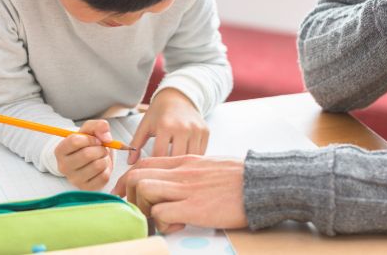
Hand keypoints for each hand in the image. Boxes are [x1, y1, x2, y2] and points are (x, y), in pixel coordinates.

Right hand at [54, 119, 112, 189]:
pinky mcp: (86, 188)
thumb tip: (107, 138)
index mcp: (60, 150)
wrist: (91, 159)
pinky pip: (104, 177)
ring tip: (101, 157)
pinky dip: (107, 169)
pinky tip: (102, 167)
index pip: (75, 141)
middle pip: (87, 154)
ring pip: (98, 166)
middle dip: (100, 148)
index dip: (91, 138)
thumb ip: (99, 126)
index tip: (95, 139)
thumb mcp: (90, 129)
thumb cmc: (88, 143)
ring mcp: (74, 179)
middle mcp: (63, 167)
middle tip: (101, 148)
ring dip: (105, 158)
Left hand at [112, 155, 246, 232]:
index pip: (145, 162)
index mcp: (186, 161)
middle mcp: (181, 172)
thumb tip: (180, 185)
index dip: (128, 179)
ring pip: (143, 190)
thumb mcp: (211, 166)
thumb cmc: (241, 178)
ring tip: (158, 218)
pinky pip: (161, 213)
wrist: (262, 183)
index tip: (125, 194)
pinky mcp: (194, 208)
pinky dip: (161, 223)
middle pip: (137, 175)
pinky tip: (176, 226)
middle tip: (140, 211)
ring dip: (144, 208)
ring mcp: (187, 189)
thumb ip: (192, 173)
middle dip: (130, 195)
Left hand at [128, 88, 208, 164]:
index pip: (160, 154)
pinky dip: (194, 160)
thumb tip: (130, 163)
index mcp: (166, 126)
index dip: (155, 166)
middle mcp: (183, 127)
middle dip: (170, 168)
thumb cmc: (159, 113)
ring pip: (191, 158)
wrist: (178, 97)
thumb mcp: (145, 125)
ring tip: (175, 170)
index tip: (151, 171)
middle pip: (177, 158)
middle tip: (164, 174)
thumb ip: (136, 143)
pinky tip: (186, 162)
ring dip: (184, 166)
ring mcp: (196, 130)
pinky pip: (201, 153)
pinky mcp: (206, 131)